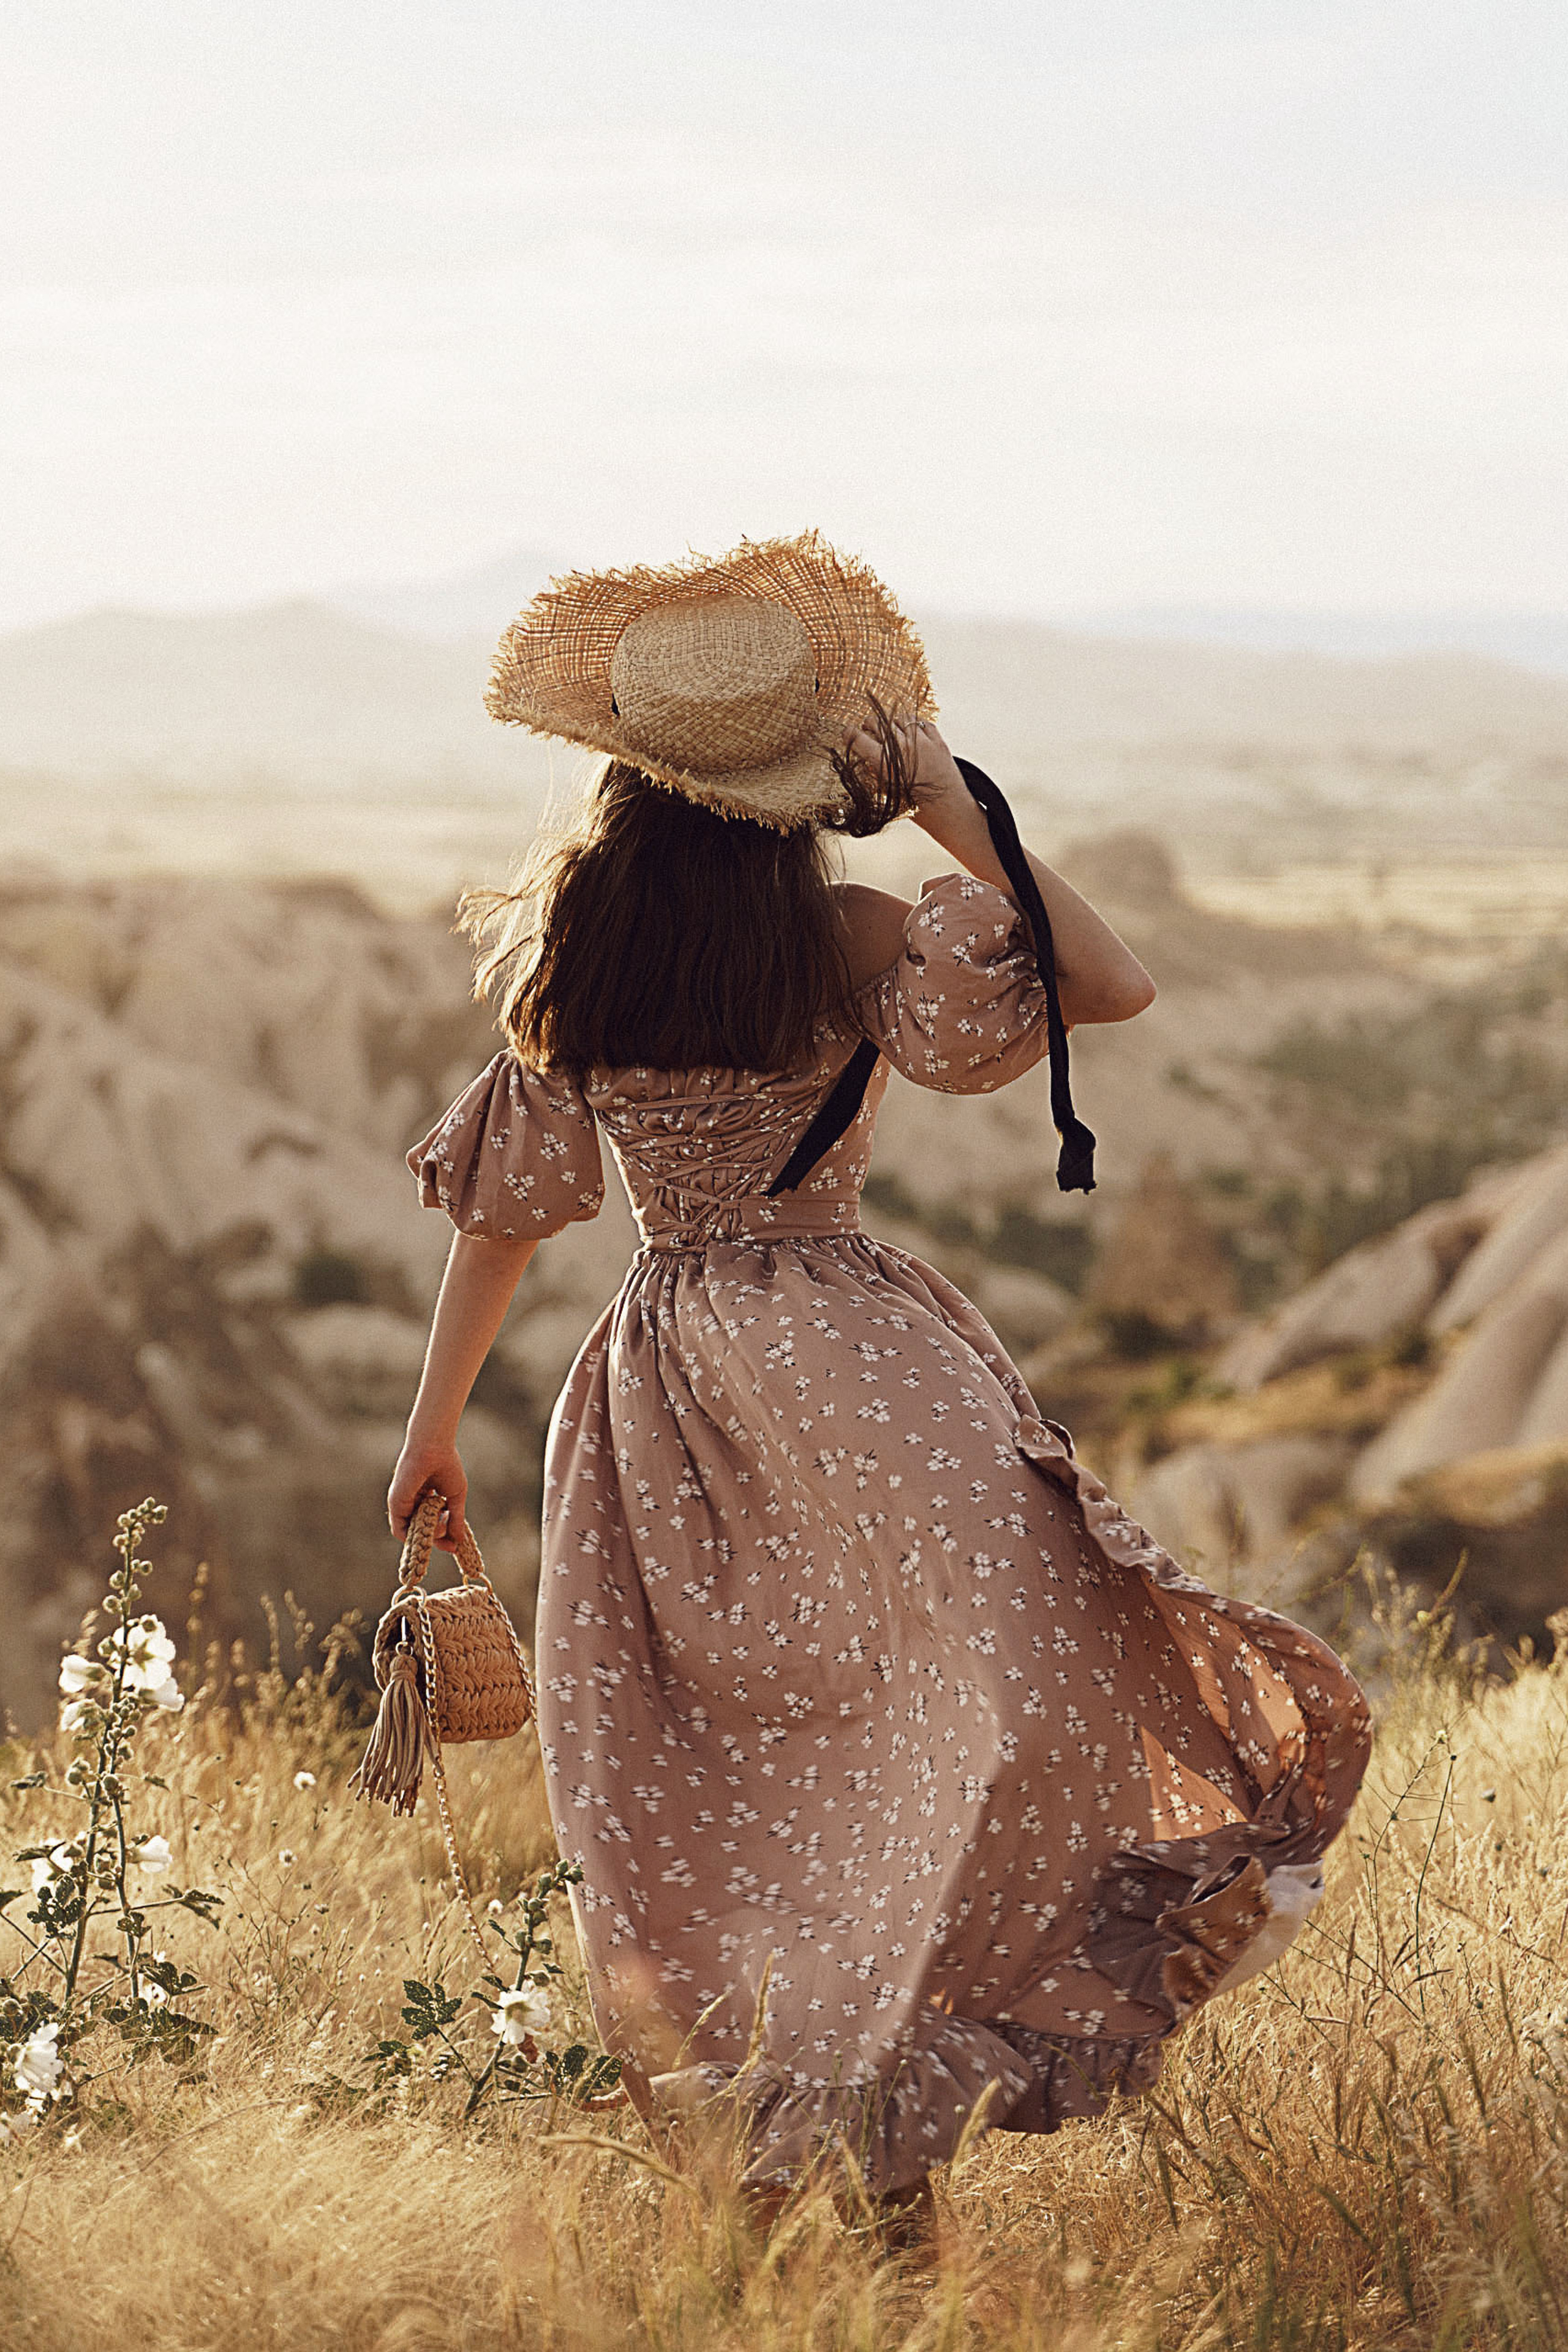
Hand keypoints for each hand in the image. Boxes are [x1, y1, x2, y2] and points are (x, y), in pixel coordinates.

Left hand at [388, 1430, 468, 1553]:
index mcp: (423, 1496)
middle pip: (420, 1529)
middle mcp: (410, 1501)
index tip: (454, 1546)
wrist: (434, 1448)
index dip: (441, 1535)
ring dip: (430, 1535)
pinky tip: (434, 1525)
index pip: (429, 1522)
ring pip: (412, 1533)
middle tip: (450, 1543)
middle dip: (436, 1538)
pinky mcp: (395, 1504)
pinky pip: (400, 1530)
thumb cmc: (446, 1466)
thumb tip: (458, 1541)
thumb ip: (455, 1519)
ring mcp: (401, 1503)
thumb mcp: (455, 1497)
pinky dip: (417, 1535)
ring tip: (443, 1524)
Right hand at [844, 716, 967, 827]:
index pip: (858, 738)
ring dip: (892, 723)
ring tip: (891, 730)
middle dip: (869, 725)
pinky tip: (910, 731)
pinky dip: (913, 724)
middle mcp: (901, 749)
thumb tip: (864, 755)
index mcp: (885, 764)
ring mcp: (921, 742)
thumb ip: (875, 771)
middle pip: (877, 722)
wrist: (947, 809)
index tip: (848, 733)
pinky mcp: (937, 740)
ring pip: (898, 718)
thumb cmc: (916, 806)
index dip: (849, 734)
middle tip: (868, 729)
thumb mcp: (887, 792)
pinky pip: (921, 722)